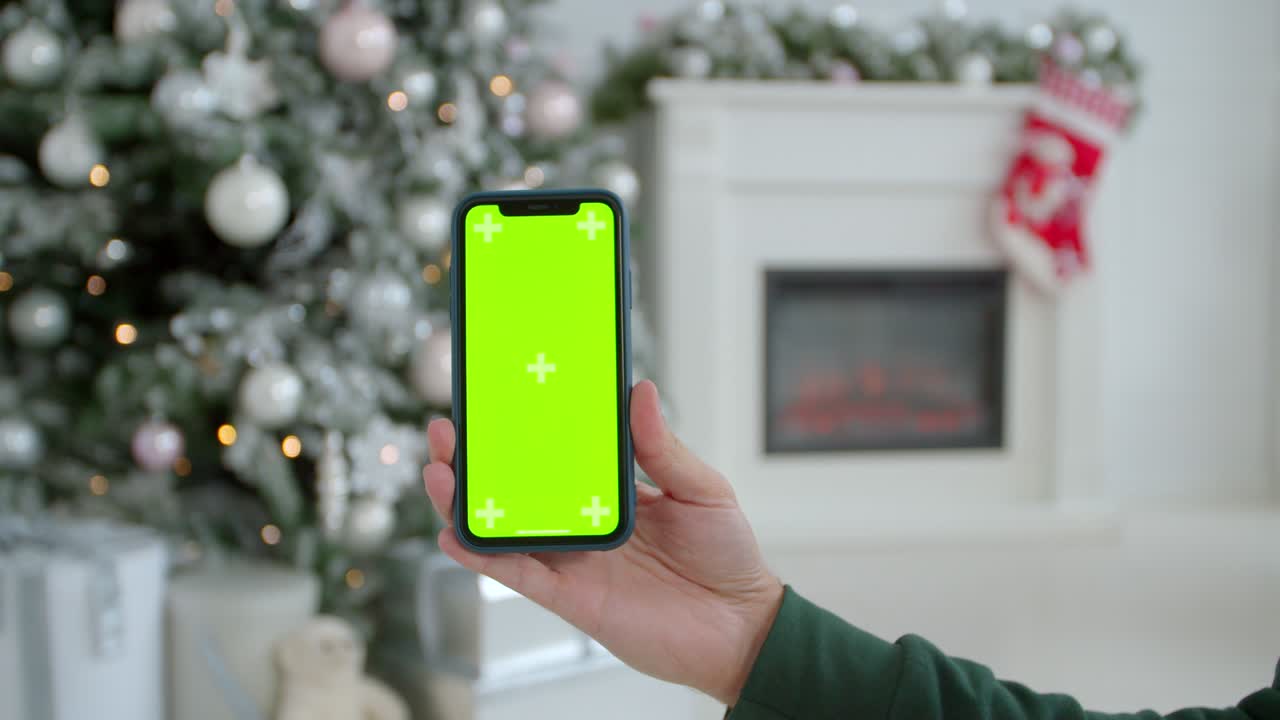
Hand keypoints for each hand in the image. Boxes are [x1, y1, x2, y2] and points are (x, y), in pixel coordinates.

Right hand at [422, 380, 783, 705]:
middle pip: (515, 489)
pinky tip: (455, 533)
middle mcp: (583, 524)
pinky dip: (483, 555)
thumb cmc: (727, 558)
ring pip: (503, 528)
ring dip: (465, 502)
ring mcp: (572, 560)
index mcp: (611, 492)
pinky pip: (516, 574)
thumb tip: (640, 392)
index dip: (525, 429)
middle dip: (476, 461)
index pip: (557, 455)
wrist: (742, 628)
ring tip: (437, 468)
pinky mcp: (569, 598)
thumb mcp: (702, 489)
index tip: (497, 397)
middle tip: (448, 429)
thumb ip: (663, 448)